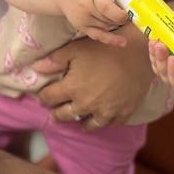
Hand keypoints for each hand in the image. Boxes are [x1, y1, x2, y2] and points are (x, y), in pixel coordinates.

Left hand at [31, 26, 151, 129]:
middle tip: (54, 112)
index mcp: (72, 88)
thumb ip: (54, 60)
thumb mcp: (75, 49)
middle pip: (64, 115)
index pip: (49, 98)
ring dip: (79, 122)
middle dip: (57, 113)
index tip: (42, 97)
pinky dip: (103, 122)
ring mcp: (105, 111)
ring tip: (77, 121)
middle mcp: (86, 104)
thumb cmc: (104, 48)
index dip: (43, 97)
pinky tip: (100, 119)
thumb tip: (35, 68)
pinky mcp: (123, 113)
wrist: (138, 52)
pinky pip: (109, 124)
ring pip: (87, 125)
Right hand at [53, 0, 128, 45]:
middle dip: (122, 17)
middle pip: (109, 18)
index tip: (129, 10)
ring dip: (116, 22)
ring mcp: (83, 20)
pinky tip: (122, 42)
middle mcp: (86, 7)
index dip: (120, 13)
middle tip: (128, 10)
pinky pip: (99, 36)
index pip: (106, 7)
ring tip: (118, 14)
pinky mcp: (82, 28)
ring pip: (107, 26)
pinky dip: (111, 40)